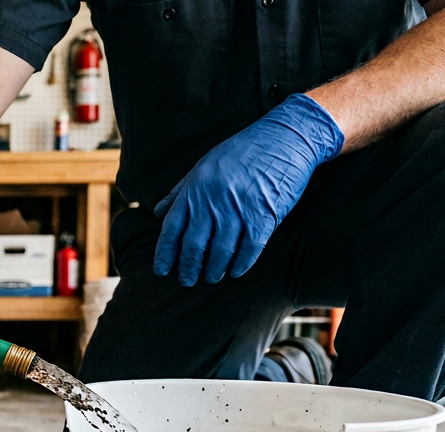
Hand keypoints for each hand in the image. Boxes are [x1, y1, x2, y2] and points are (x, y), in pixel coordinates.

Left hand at [153, 94, 343, 285]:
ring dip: (214, 270)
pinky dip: (241, 264)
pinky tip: (236, 271)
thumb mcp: (204, 165)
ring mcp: (238, 210)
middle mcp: (212, 202)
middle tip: (187, 281)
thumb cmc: (242, 152)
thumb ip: (180, 191)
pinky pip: (248, 249)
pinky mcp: (264, 216)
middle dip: (188, 268)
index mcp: (194, 190)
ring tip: (212, 277)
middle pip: (194, 246)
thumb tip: (159, 211)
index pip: (172, 229)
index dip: (165, 254)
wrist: (284, 138)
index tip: (161, 271)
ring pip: (220, 252)